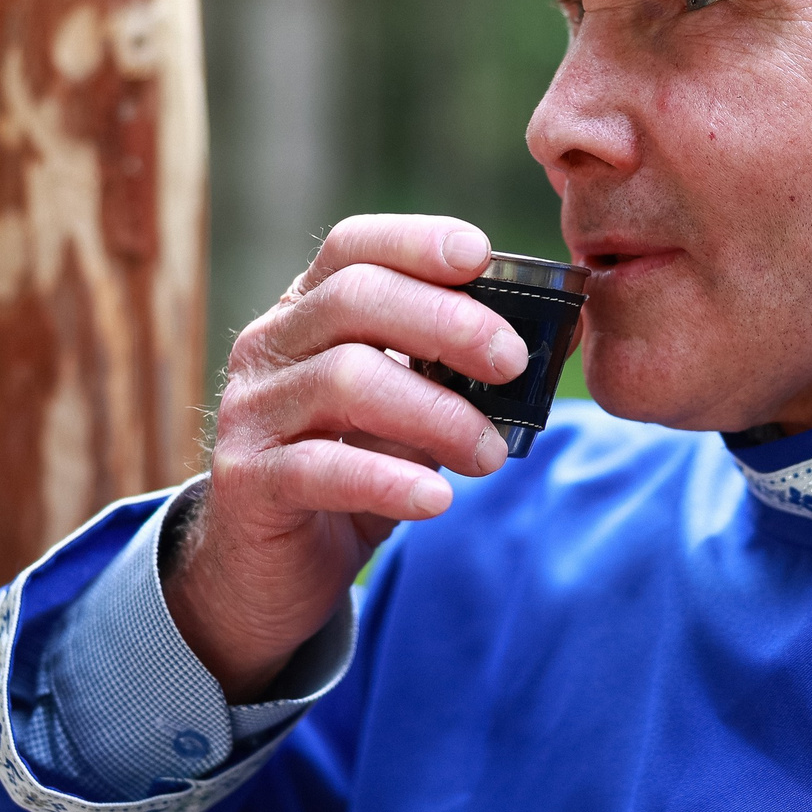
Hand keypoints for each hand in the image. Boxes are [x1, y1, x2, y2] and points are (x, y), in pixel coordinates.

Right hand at [165, 215, 527, 698]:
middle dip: (447, 323)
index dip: (417, 240)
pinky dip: (388, 480)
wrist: (270, 571)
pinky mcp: (246, 481)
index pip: (353, 247)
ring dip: (437, 414)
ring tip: (491, 455)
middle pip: (353, 299)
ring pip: (344, 381)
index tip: (482, 255)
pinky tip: (438, 499)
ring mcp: (250, 411)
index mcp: (308, 311)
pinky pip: (319, 469)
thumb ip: (462, 369)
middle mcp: (270, 347)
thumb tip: (564, 330)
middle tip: (512, 363)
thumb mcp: (412, 409)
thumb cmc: (353, 468)